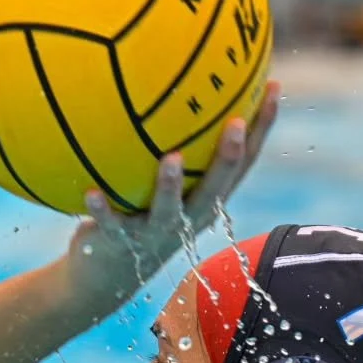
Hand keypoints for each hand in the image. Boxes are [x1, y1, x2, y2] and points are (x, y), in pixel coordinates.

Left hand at [68, 82, 281, 289]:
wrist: (104, 275)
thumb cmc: (135, 215)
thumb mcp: (155, 183)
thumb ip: (167, 145)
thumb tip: (168, 86)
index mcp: (205, 199)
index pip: (243, 162)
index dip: (261, 128)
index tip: (272, 86)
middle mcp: (189, 217)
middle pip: (216, 187)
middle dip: (229, 156)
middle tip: (236, 124)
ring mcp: (157, 233)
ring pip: (169, 210)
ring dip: (170, 186)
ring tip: (170, 159)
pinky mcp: (122, 244)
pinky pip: (112, 225)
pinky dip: (102, 210)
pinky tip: (90, 192)